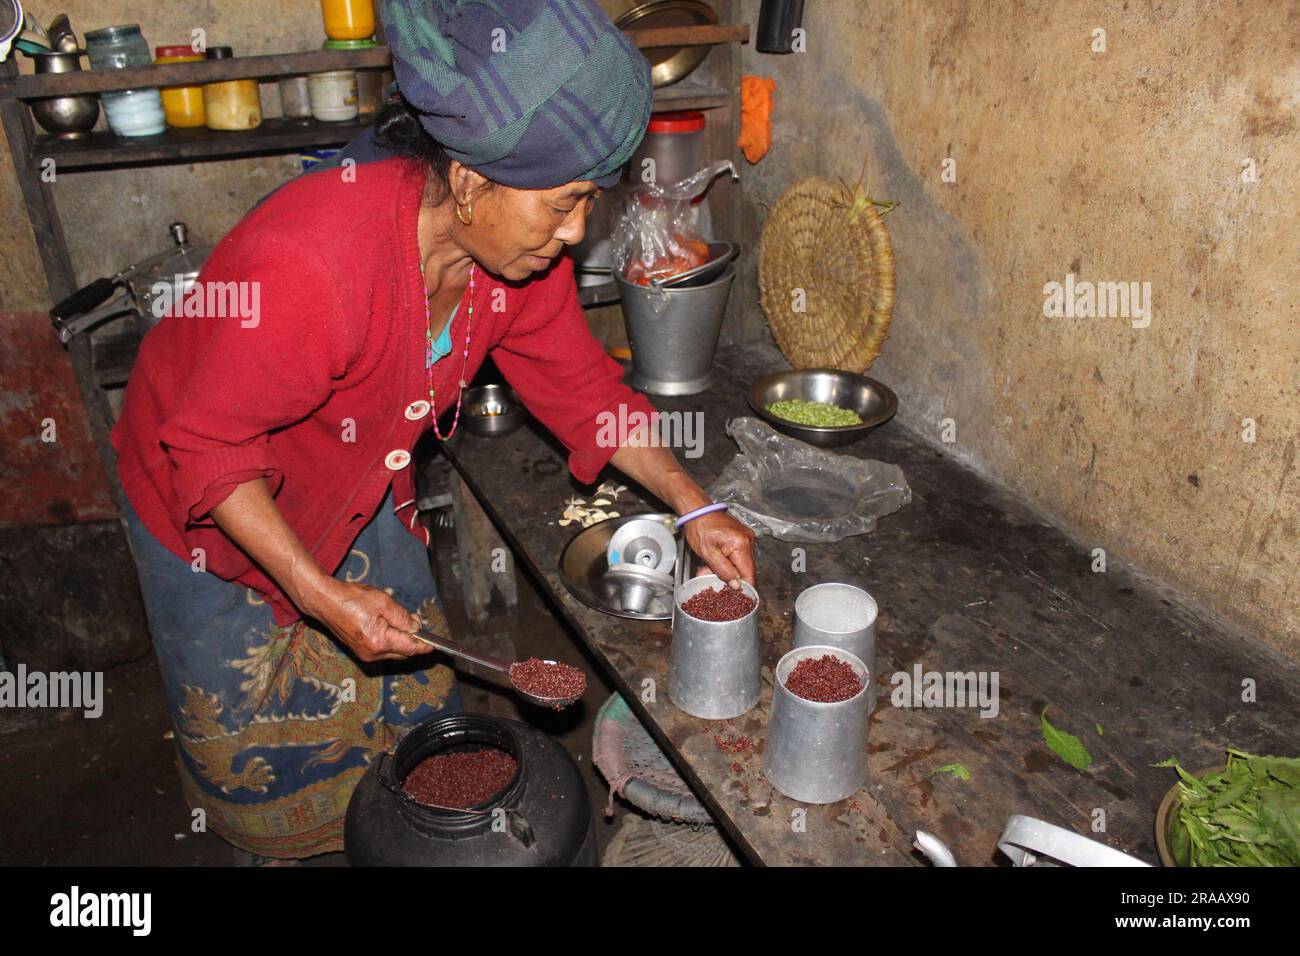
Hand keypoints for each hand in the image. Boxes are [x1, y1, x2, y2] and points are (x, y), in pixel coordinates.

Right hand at [301, 578, 429, 661]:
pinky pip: (382, 648)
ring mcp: (365, 654)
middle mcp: (372, 654)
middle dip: (412, 640)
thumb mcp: (383, 602)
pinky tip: (386, 623)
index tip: (435, 644)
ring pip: (393, 651)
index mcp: (380, 642)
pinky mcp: (360, 651)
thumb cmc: (352, 599)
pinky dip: (389, 639)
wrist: (324, 601)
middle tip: (414, 621)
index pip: (410, 648)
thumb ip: (403, 617)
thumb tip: (416, 627)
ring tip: (396, 618)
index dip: (424, 646)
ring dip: (400, 639)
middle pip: (403, 652)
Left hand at [683, 511, 755, 587]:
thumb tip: (736, 585)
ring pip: (742, 564)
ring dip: (728, 569)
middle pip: (746, 570)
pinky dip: (729, 561)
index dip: (742, 587)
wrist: (697, 510)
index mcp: (741, 545)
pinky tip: (716, 560)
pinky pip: (740, 556)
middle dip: (731, 578)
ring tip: (710, 566)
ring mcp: (747, 538)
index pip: (749, 575)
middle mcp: (748, 541)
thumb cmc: (699, 527)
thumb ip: (723, 571)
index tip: (733, 595)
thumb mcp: (708, 554)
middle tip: (712, 576)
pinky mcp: (743, 537)